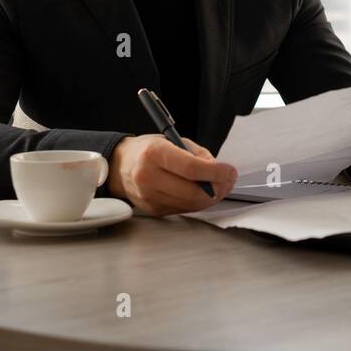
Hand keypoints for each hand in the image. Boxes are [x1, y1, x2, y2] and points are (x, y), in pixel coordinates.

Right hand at [107, 134, 237, 216]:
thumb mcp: (173, 140)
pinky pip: (182, 209)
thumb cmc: (149, 150)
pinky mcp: (152, 210)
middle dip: (217, 189)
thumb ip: (198, 155)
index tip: (230, 171)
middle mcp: (148, 177)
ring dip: (210, 198)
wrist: (120, 166)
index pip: (191, 169)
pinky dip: (196, 202)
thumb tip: (218, 172)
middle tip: (228, 181)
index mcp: (154, 153)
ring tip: (218, 187)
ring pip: (190, 204)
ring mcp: (148, 197)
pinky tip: (201, 193)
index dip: (216, 173)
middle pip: (192, 192)